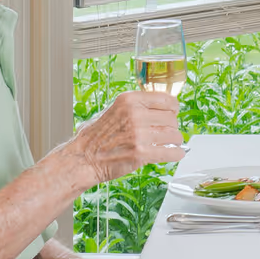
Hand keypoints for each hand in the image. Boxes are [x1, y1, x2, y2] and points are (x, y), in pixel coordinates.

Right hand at [63, 90, 183, 187]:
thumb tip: (162, 106)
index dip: (173, 108)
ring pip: (174, 135)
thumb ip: (137, 106)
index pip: (166, 99)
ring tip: (171, 143)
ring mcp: (138, 134)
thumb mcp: (115, 110)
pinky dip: (176, 154)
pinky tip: (175, 154)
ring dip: (175, 141)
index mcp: (129, 100)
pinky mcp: (141, 153)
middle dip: (172, 126)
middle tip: (168, 132)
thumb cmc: (97, 136)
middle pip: (172, 118)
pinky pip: (170, 152)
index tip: (173, 113)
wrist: (83, 158)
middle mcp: (135, 114)